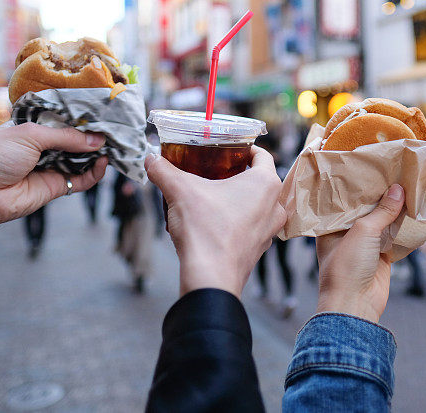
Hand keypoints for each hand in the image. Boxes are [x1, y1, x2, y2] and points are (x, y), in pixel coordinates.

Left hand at [0, 123, 107, 257]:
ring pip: (82, 159)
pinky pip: (81, 179)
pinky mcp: (56, 187)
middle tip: (116, 129)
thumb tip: (97, 139)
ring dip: (98, 153)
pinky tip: (103, 162)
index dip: (82, 117)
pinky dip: (95, 173)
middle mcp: (44, 147)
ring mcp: (51, 166)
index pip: (64, 120)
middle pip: (76, 139)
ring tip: (114, 145)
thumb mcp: (31, 135)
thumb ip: (66, 136)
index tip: (103, 112)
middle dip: (94, 135)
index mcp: (34, 128)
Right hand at [145, 146, 286, 298]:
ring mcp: (270, 229)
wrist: (210, 277)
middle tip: (214, 172)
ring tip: (211, 197)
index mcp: (266, 183)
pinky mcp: (259, 248)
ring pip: (256, 204)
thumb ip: (164, 170)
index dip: (243, 149)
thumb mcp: (179, 190)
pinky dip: (235, 221)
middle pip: (258, 180)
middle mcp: (275, 205)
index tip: (226, 150)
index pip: (262, 155)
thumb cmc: (205, 230)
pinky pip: (250, 226)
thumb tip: (150, 158)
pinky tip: (212, 222)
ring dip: (236, 199)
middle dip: (236, 175)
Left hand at [316, 184, 404, 322]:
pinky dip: (404, 227)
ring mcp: (364, 245)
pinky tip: (415, 212)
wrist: (355, 305)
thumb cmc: (346, 268)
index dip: (360, 185)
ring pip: (382, 222)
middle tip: (396, 173)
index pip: (345, 199)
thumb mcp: (362, 232)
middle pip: (366, 209)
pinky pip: (394, 237)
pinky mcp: (380, 256)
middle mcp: (346, 233)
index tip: (374, 168)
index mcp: (331, 225)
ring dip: (395, 210)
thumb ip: (381, 211)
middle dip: (381, 196)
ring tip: (409, 187)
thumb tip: (398, 190)